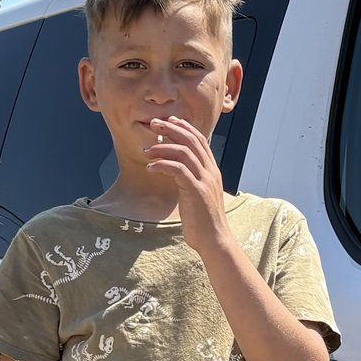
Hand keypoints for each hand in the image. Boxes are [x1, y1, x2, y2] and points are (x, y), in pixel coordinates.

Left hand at [139, 114, 225, 232]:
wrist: (214, 239)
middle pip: (192, 140)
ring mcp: (205, 180)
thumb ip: (191, 180)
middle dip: (172, 129)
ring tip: (146, 151)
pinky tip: (150, 168)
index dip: (184, 127)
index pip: (200, 140)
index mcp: (212, 170)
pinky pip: (178, 170)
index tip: (168, 121)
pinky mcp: (196, 191)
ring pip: (184, 152)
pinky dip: (162, 165)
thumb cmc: (203, 220)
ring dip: (162, 148)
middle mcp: (211, 172)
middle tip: (154, 123)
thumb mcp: (198, 194)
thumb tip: (176, 171)